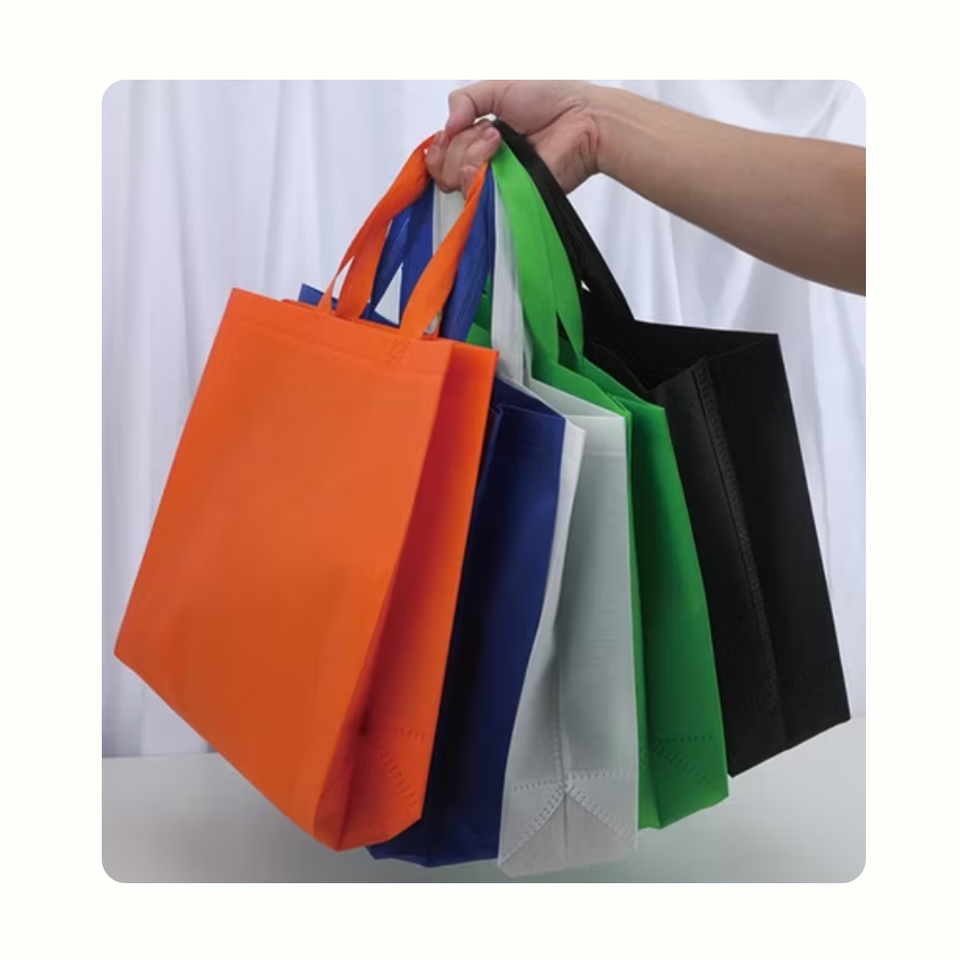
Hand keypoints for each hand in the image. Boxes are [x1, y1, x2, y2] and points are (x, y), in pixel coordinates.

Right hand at [426, 80, 601, 194]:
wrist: (582, 119)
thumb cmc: (550, 100)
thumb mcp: (498, 88)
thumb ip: (464, 100)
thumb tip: (446, 128)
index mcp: (479, 141)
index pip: (442, 155)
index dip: (441, 145)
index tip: (459, 128)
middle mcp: (484, 166)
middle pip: (444, 169)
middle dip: (461, 145)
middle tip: (493, 133)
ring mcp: (495, 184)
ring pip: (457, 181)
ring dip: (473, 154)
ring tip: (501, 142)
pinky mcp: (507, 198)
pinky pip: (477, 195)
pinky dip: (480, 171)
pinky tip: (499, 155)